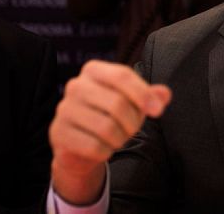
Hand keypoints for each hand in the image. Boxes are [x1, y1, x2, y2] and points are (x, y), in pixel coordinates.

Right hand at [49, 60, 171, 204]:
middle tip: (132, 129)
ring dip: (120, 139)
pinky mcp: (58, 133)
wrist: (80, 145)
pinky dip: (106, 152)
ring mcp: (64, 109)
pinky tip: (103, 147)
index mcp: (94, 70)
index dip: (143, 93)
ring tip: (118, 138)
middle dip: (133, 122)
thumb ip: (150, 96)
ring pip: (106, 128)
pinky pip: (94, 147)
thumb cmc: (110, 116)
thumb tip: (164, 94)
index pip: (122, 76)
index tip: (158, 111)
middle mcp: (76, 85)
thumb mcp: (132, 102)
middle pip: (117, 103)